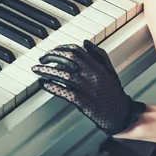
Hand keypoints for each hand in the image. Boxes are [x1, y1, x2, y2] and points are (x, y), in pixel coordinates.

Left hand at [31, 40, 145, 135]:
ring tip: (36, 69)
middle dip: (51, 56)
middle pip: (66, 59)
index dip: (62, 48)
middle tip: (42, 58)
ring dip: (46, 71)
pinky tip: (43, 84)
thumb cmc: (114, 92)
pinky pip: (62, 91)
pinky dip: (50, 87)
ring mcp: (85, 87)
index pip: (76, 50)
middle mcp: (90, 74)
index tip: (54, 50)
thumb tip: (85, 42)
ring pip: (61, 75)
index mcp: (96, 65)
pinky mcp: (80, 101)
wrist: (119, 113)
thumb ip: (99, 54)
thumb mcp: (109, 69)